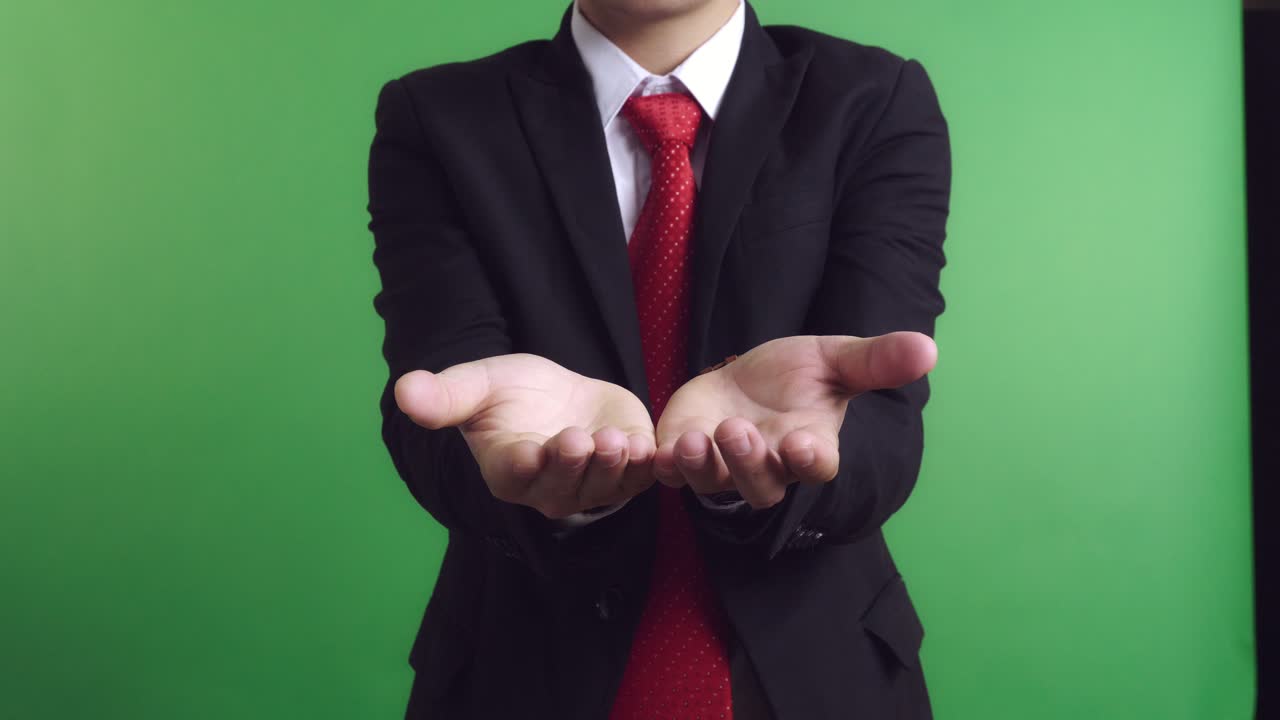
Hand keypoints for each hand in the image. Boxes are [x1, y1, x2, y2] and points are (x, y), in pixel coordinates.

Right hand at [394, 354, 656, 518]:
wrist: (560, 393)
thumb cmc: (511, 394)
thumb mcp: (479, 386)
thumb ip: (446, 395)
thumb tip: (404, 391)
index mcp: (508, 470)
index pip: (514, 475)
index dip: (522, 466)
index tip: (527, 453)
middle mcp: (549, 488)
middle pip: (562, 485)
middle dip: (572, 465)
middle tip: (577, 440)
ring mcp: (592, 485)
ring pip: (604, 485)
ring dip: (611, 466)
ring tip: (613, 439)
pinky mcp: (627, 472)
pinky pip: (639, 478)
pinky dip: (645, 466)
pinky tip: (647, 446)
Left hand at [654, 332, 936, 509]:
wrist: (744, 378)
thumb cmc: (795, 375)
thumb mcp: (835, 358)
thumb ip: (876, 360)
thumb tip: (930, 350)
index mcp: (809, 446)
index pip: (816, 467)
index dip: (811, 461)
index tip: (805, 445)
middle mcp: (768, 467)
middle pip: (763, 485)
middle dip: (751, 462)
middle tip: (740, 431)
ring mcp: (724, 468)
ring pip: (715, 484)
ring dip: (706, 467)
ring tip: (700, 439)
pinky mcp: (685, 460)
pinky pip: (674, 476)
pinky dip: (667, 467)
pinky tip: (660, 449)